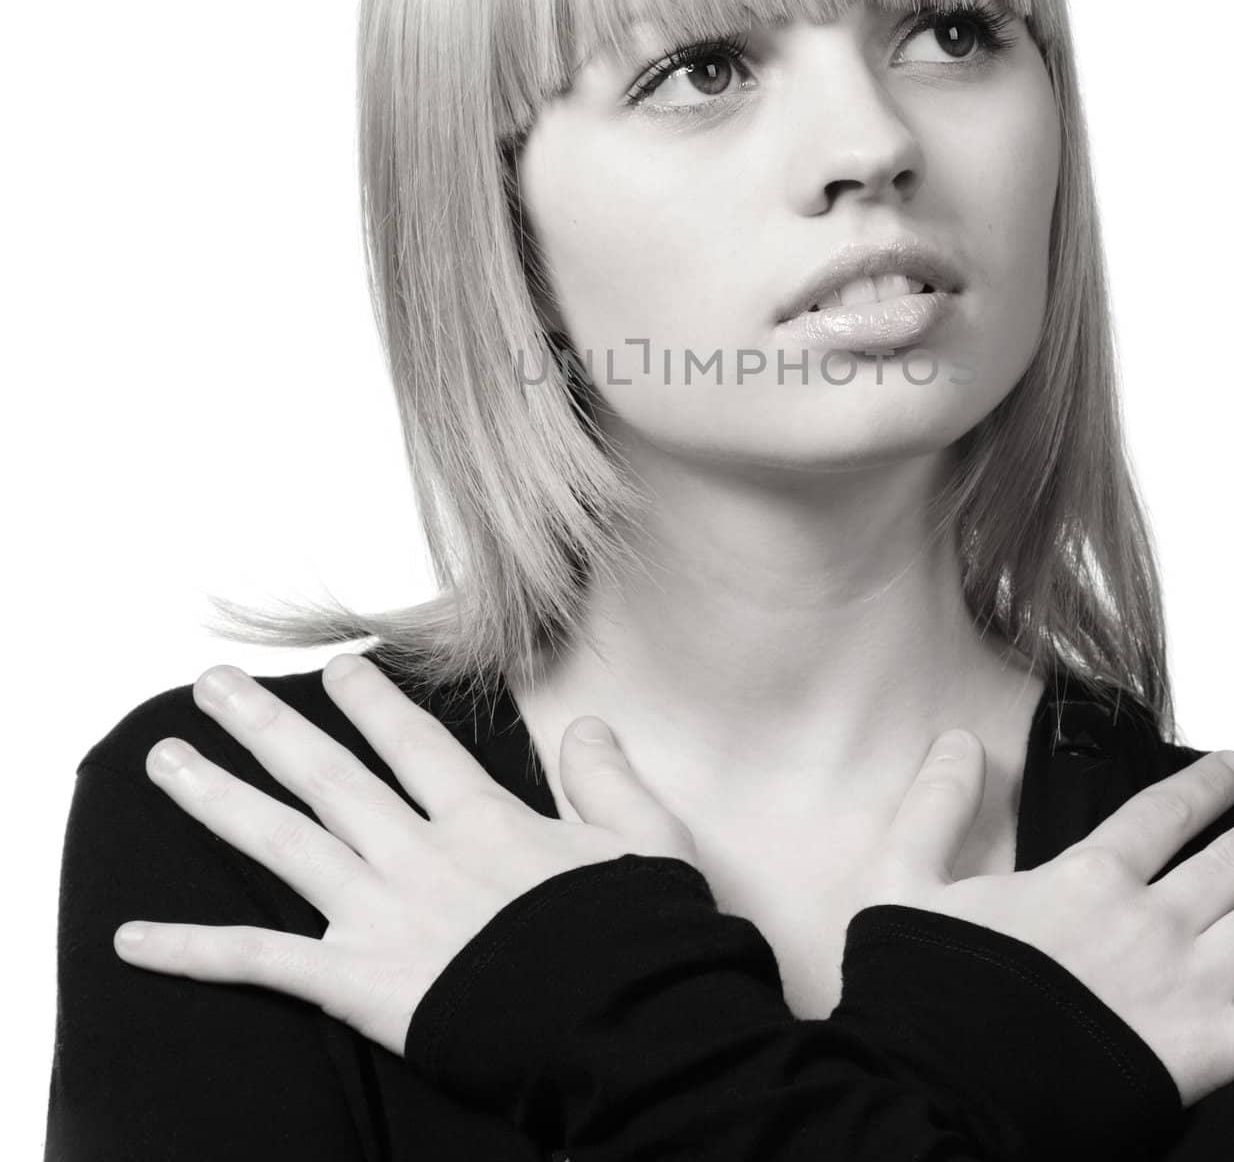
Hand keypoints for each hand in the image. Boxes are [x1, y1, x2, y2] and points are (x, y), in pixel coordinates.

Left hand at [113, 655, 696, 1057]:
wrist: (615, 1023)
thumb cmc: (634, 939)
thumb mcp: (644, 843)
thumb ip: (607, 779)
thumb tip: (586, 725)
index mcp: (482, 821)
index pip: (413, 745)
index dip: (372, 702)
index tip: (338, 668)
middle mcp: (417, 853)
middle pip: (327, 775)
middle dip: (265, 725)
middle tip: (211, 684)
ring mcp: (379, 914)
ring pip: (283, 842)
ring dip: (217, 798)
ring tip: (164, 759)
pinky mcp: (354, 982)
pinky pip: (260, 962)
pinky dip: (193, 951)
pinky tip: (131, 940)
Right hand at [862, 733, 1233, 1107]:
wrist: (947, 1090)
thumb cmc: (928, 994)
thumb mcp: (906, 881)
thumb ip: (935, 805)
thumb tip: (956, 739)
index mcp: (1089, 877)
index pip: (1164, 812)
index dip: (1207, 783)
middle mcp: (1154, 920)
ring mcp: (1191, 985)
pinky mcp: (1212, 1052)